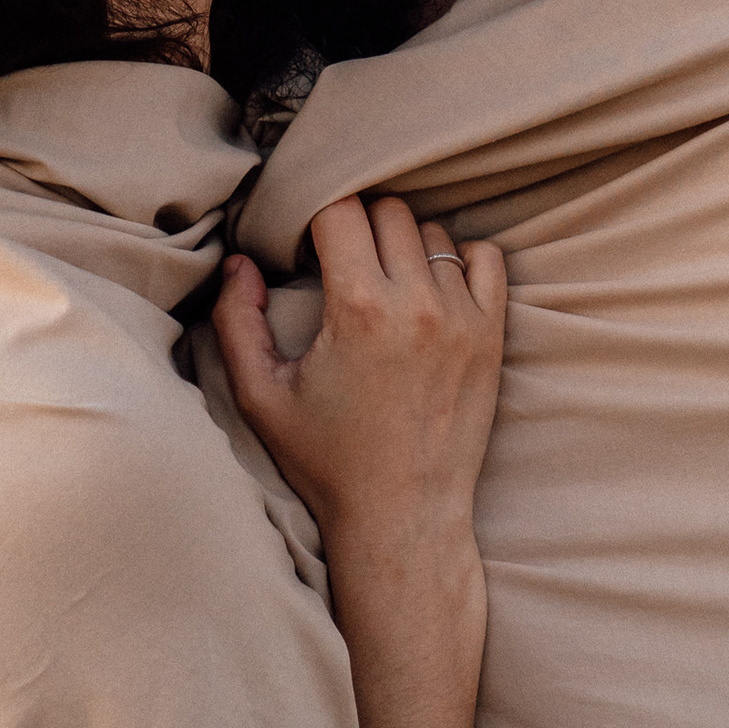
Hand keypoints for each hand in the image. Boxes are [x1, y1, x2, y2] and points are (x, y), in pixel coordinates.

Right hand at [211, 194, 505, 553]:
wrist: (401, 518)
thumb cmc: (327, 462)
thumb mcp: (262, 398)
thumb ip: (236, 322)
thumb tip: (240, 262)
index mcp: (358, 309)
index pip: (340, 208)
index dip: (315, 217)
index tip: (307, 246)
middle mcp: (416, 302)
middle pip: (387, 210)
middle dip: (358, 226)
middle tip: (342, 264)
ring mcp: (462, 316)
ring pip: (432, 231)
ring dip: (405, 246)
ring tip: (384, 285)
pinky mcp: (492, 335)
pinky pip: (486, 257)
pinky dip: (460, 259)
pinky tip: (432, 288)